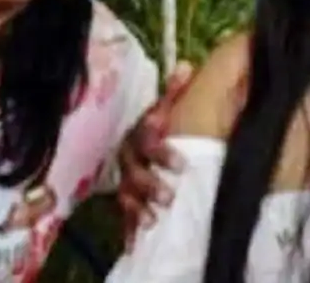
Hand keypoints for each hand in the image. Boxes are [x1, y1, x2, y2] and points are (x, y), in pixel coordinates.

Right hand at [117, 61, 193, 249]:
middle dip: (150, 183)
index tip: (181, 164)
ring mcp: (125, 176)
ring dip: (138, 206)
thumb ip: (176, 90)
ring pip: (127, 192)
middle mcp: (129, 154)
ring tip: (152, 221)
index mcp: (141, 131)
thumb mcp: (169, 104)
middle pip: (134, 169)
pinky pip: (124, 212)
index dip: (163, 151)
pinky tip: (136, 242)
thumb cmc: (161, 122)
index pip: (147, 138)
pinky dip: (129, 226)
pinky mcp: (126, 195)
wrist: (141, 139)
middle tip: (169, 196)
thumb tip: (185, 66)